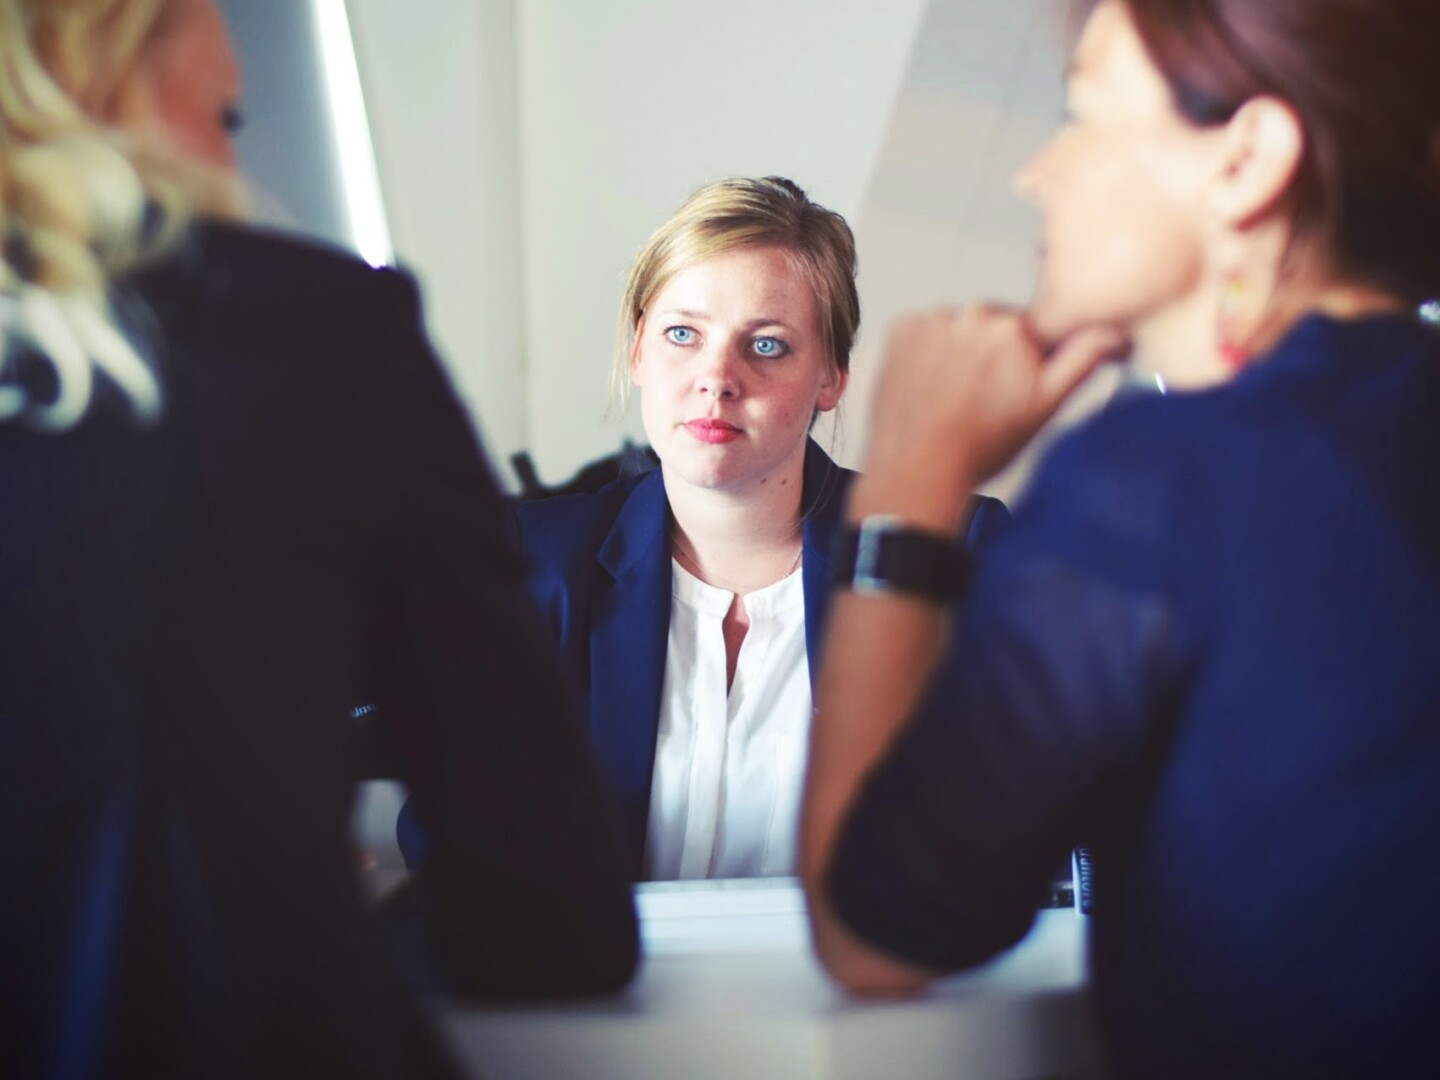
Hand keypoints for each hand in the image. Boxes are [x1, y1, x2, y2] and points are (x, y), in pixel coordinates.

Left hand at [858, 305, 1123, 525]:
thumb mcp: (1045, 406)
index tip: (1014, 384)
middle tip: (982, 397)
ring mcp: (933, 320)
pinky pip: (924, 331)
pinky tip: (930, 385)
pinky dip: (927, 351)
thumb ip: (1082, 359)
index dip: (1027, 358)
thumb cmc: (980, 446)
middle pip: (993, 326)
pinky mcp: (901, 329)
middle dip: (993, 353)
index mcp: (1015, 327)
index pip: (1033, 329)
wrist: (918, 469)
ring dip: (958, 351)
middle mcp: (973, 314)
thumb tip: (1114, 331)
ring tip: (953, 395)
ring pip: (958, 328)